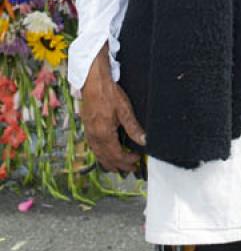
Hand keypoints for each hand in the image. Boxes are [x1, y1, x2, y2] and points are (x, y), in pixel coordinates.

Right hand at [80, 43, 145, 173]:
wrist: (93, 82)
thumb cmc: (109, 93)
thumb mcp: (125, 110)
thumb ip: (133, 127)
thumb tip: (144, 141)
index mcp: (104, 134)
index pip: (117, 155)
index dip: (127, 160)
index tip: (137, 160)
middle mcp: (94, 137)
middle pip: (106, 158)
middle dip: (119, 165)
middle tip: (130, 169)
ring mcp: (89, 133)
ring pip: (98, 154)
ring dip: (109, 162)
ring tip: (118, 166)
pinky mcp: (87, 127)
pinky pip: (93, 147)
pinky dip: (101, 155)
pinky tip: (105, 153)